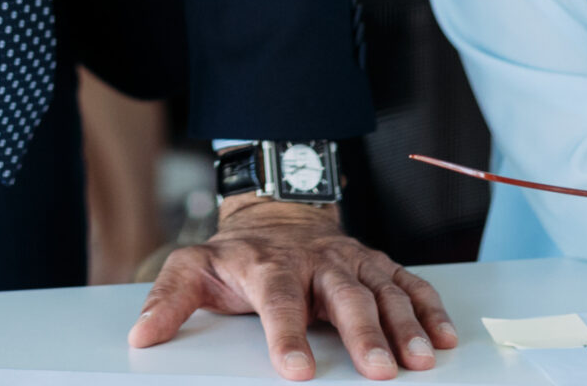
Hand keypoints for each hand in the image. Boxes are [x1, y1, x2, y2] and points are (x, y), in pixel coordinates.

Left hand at [129, 196, 458, 379]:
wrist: (276, 214)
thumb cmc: (237, 254)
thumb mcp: (193, 268)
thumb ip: (168, 300)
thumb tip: (142, 335)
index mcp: (270, 266)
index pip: (279, 301)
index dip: (287, 336)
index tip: (296, 371)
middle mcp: (317, 261)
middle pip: (344, 297)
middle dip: (364, 334)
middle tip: (380, 372)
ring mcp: (351, 261)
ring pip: (383, 291)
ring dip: (405, 326)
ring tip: (420, 361)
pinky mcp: (377, 264)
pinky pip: (409, 284)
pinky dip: (429, 309)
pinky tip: (444, 338)